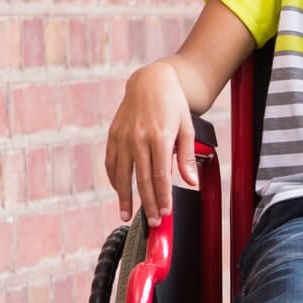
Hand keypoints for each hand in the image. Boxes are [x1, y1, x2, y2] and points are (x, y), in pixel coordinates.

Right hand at [104, 61, 197, 226]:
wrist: (151, 81)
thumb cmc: (173, 104)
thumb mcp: (187, 128)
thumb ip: (186, 157)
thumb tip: (191, 182)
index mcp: (159, 137)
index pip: (161, 176)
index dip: (163, 197)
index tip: (166, 212)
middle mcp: (138, 138)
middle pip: (142, 180)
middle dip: (147, 204)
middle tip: (153, 221)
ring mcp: (123, 137)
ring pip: (122, 175)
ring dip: (125, 197)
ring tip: (127, 214)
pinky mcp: (113, 135)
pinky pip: (111, 163)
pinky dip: (114, 179)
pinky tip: (119, 191)